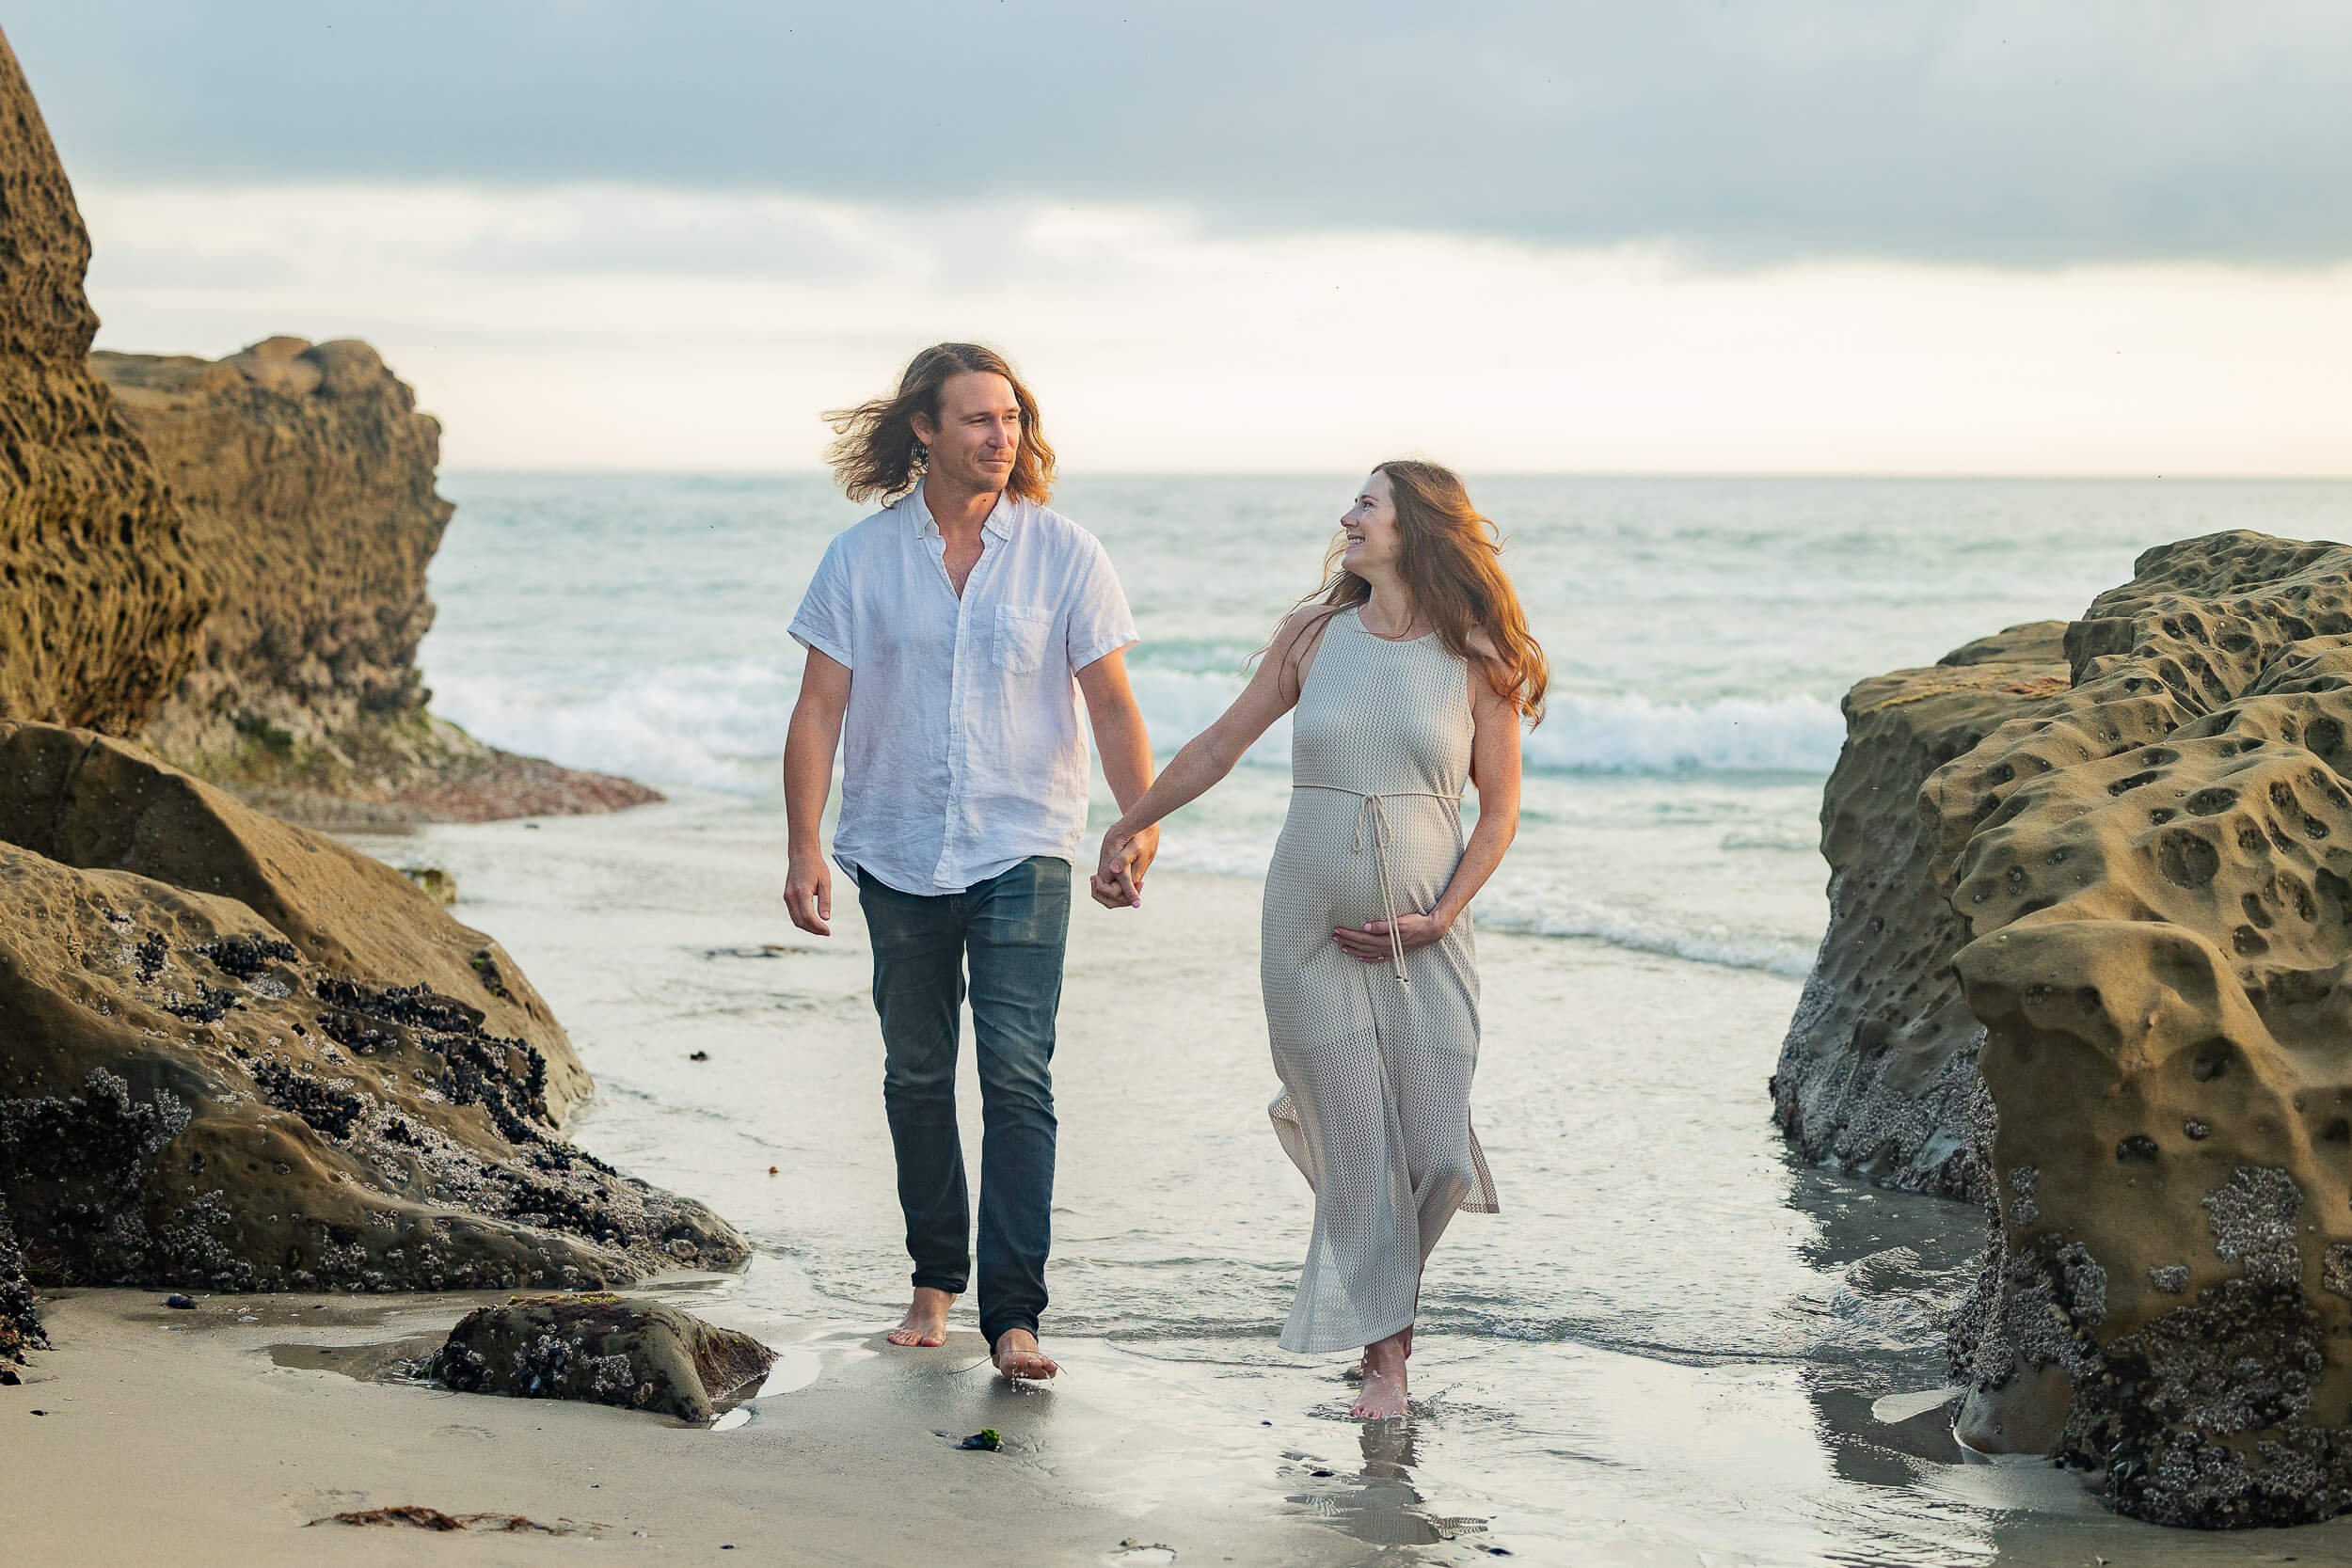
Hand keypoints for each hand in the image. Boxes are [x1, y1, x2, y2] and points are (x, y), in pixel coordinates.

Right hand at [784, 849, 832, 935]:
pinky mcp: (787, 896)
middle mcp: (791, 896)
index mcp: (801, 892)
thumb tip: (825, 918)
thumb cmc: (816, 866)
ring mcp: (787, 897)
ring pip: (795, 919)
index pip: (808, 916)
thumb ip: (825, 901)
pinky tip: (813, 921)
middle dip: (813, 930)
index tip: (828, 931)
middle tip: (826, 932)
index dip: (818, 927)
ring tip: (821, 929)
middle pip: (800, 921)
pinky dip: (803, 920)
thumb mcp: (825, 882)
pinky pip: (794, 913)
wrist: (802, 854)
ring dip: (808, 927)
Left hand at [1091, 822, 1157, 908]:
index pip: (1115, 895)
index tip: (1094, 877)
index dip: (1102, 890)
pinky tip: (1100, 876)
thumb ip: (1124, 860)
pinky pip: (1116, 888)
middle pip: (1115, 901)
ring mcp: (1130, 878)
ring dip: (1103, 892)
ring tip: (1095, 878)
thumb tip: (1113, 870)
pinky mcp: (1128, 873)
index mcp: (1132, 878)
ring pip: (1115, 896)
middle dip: (1101, 895)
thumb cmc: (1140, 837)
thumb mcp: (1132, 847)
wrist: (1149, 831)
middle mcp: (1132, 882)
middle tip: (1093, 878)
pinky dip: (1106, 887)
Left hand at [1332, 911, 1448, 963]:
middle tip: (1333, 937)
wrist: (1431, 931)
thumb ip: (1382, 925)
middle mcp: (1386, 948)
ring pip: (1367, 953)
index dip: (1349, 934)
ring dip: (1353, 950)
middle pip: (1362, 946)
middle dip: (1346, 941)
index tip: (1337, 930)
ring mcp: (1390, 952)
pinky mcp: (1394, 953)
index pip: (1362, 938)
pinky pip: (1377, 959)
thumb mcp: (1400, 921)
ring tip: (1341, 947)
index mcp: (1385, 939)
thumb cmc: (1416, 923)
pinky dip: (1367, 959)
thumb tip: (1365, 927)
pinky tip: (1359, 957)